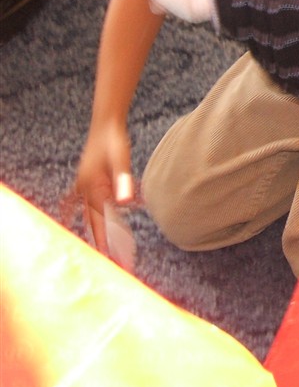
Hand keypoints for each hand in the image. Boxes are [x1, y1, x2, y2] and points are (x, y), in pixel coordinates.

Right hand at [72, 121, 134, 252]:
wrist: (106, 125)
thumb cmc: (114, 141)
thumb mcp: (121, 160)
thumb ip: (123, 181)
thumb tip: (126, 202)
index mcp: (92, 189)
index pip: (101, 222)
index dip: (108, 241)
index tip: (114, 259)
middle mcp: (86, 190)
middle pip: (95, 222)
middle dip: (105, 242)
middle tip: (116, 261)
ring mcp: (85, 186)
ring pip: (92, 214)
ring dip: (100, 231)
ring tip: (109, 249)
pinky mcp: (88, 180)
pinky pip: (84, 202)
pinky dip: (84, 212)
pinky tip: (85, 219)